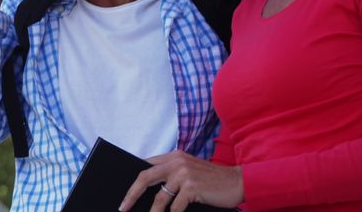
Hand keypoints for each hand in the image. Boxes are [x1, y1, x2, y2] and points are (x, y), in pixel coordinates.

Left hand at [118, 151, 243, 211]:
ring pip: (159, 197)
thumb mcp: (190, 170)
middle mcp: (176, 162)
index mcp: (173, 156)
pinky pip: (175, 207)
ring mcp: (184, 174)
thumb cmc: (212, 180)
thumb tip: (150, 190)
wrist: (238, 181)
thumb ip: (172, 173)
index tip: (125, 193)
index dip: (133, 180)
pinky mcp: (192, 187)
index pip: (146, 166)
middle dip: (131, 194)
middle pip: (145, 178)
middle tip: (123, 207)